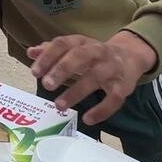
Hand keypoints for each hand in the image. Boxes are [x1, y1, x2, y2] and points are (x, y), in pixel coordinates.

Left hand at [28, 31, 157, 125]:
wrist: (131, 55)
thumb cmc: (94, 54)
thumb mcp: (75, 48)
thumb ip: (52, 51)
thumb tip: (31, 52)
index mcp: (82, 42)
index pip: (63, 44)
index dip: (48, 57)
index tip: (34, 72)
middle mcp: (98, 52)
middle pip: (80, 56)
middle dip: (62, 69)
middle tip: (46, 84)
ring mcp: (112, 69)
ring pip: (95, 78)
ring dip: (76, 91)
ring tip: (59, 105)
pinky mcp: (124, 86)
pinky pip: (114, 99)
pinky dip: (102, 110)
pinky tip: (87, 119)